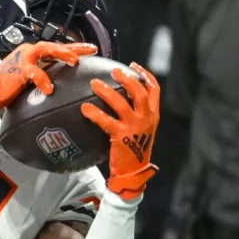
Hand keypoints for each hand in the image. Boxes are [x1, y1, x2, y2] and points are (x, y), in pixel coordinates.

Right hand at [0, 40, 96, 115]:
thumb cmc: (4, 88)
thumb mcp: (27, 80)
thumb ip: (40, 77)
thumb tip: (56, 84)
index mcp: (31, 54)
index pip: (56, 49)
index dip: (73, 49)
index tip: (90, 50)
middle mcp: (28, 52)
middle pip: (55, 46)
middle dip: (74, 47)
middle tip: (92, 49)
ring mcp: (23, 59)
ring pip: (47, 51)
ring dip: (62, 54)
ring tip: (75, 60)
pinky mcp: (18, 70)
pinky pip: (34, 73)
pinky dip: (43, 80)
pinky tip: (49, 88)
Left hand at [81, 63, 160, 199]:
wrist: (133, 172)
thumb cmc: (133, 149)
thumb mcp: (141, 129)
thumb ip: (135, 114)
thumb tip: (119, 96)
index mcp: (153, 115)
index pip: (154, 89)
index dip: (144, 75)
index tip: (133, 66)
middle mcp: (147, 119)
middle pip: (139, 92)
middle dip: (127, 78)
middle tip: (113, 71)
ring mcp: (135, 127)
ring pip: (122, 103)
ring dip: (107, 91)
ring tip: (95, 84)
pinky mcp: (122, 136)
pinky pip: (107, 121)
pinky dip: (95, 113)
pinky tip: (85, 108)